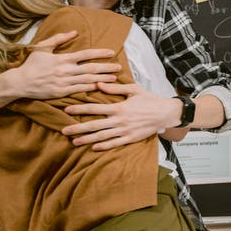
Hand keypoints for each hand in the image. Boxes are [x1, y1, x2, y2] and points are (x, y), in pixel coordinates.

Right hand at [12, 31, 120, 98]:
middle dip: (106, 68)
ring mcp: (64, 83)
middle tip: (119, 67)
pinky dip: (91, 88)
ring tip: (115, 78)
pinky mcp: (62, 93)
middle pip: (91, 68)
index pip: (85, 54)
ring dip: (102, 79)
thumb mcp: (42, 48)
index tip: (111, 52)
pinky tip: (100, 87)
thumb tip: (74, 32)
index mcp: (62, 59)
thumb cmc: (31, 64)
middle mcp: (65, 71)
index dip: (100, 53)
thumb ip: (58, 39)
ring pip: (88, 80)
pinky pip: (80, 90)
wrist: (19, 83)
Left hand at [62, 83, 176, 150]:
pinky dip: (104, 146)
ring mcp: (125, 131)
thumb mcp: (134, 89)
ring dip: (87, 139)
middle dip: (78, 128)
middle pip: (94, 125)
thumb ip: (115, 88)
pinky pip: (115, 143)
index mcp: (119, 107)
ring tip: (74, 141)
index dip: (80, 109)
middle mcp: (120, 120)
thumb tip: (99, 83)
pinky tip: (93, 147)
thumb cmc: (150, 99)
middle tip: (64, 130)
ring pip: (102, 136)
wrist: (166, 113)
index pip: (95, 108)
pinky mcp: (131, 138)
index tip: (67, 110)